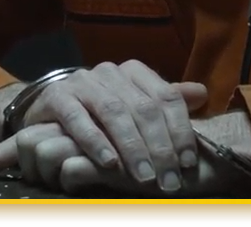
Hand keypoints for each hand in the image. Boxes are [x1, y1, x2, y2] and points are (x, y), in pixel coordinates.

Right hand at [0, 60, 208, 192]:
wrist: (48, 109)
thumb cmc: (99, 114)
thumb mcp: (135, 107)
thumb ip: (166, 103)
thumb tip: (202, 94)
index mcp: (134, 71)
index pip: (167, 97)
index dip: (181, 130)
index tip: (188, 163)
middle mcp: (111, 72)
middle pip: (144, 108)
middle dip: (160, 147)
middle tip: (169, 180)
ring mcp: (83, 82)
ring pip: (114, 113)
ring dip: (132, 148)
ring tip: (145, 177)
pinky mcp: (57, 96)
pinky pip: (78, 120)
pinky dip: (95, 142)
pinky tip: (109, 164)